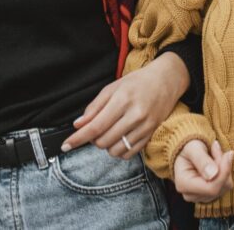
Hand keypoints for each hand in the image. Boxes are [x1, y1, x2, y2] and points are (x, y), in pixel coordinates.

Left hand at [61, 52, 189, 158]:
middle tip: (96, 128)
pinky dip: (120, 150)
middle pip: (103, 141)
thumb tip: (78, 125)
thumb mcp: (113, 87)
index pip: (95, 127)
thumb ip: (94, 107)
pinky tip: (119, 139)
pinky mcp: (151, 134)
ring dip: (106, 146)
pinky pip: (130, 153)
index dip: (77, 138)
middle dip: (93, 139)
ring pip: (115, 150)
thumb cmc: (137, 82)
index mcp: (122, 100)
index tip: (66, 146)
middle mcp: (134, 115)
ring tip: (109, 132)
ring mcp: (145, 126)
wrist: (167, 80)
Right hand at [174, 140, 233, 202]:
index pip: (211, 188)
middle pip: (219, 187)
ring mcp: (201, 196)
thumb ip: (201, 160)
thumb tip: (213, 174)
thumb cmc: (188, 148)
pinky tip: (217, 160)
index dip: (223, 172)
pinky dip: (225, 170)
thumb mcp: (193, 148)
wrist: (187, 151)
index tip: (228, 153)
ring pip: (225, 186)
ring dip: (225, 167)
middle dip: (223, 166)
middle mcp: (191, 195)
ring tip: (215, 152)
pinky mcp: (211, 194)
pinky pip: (226, 184)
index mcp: (183, 184)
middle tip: (217, 148)